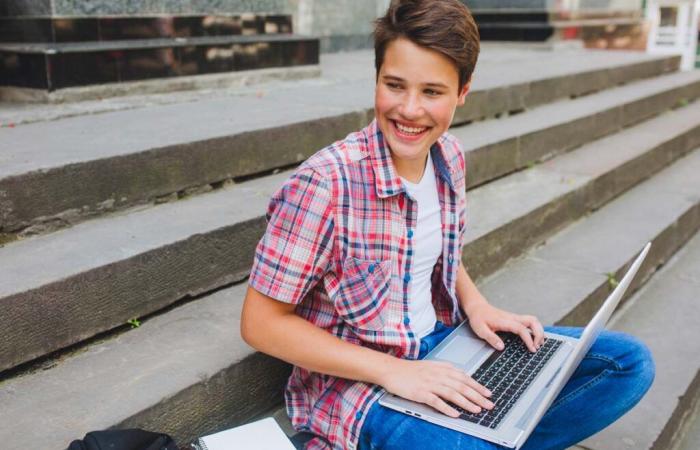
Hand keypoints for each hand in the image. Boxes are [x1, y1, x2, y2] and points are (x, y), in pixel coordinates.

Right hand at [379, 358, 493, 417]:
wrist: (391, 370)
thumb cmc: (411, 370)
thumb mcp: (431, 366)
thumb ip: (446, 370)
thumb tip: (462, 376)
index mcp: (441, 368)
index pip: (464, 377)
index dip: (478, 386)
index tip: (488, 394)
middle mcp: (438, 375)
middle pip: (462, 386)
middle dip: (477, 396)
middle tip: (489, 404)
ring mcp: (429, 383)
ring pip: (452, 393)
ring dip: (466, 403)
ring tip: (477, 410)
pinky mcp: (420, 392)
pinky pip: (436, 401)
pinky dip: (447, 408)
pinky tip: (455, 414)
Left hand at [465, 301, 544, 352]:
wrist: (477, 307)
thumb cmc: (478, 318)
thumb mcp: (480, 330)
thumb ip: (491, 338)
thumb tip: (501, 347)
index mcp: (505, 321)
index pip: (521, 329)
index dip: (529, 339)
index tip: (532, 349)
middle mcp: (512, 318)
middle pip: (532, 321)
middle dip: (539, 333)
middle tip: (538, 346)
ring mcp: (514, 317)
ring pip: (533, 320)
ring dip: (539, 330)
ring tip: (539, 343)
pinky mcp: (514, 319)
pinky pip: (529, 322)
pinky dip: (535, 329)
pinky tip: (534, 338)